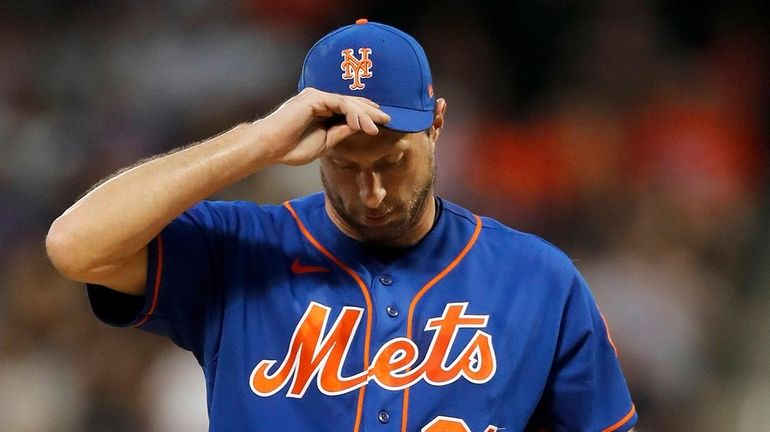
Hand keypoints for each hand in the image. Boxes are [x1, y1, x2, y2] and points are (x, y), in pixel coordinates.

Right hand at [254, 87, 390, 165]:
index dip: (365, 114)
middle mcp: (319, 100)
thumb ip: (341, 131)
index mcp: (321, 109)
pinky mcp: (314, 98)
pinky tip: (361, 124)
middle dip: (370, 111)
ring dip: (364, 115)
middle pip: (351, 102)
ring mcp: (316, 97)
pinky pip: (340, 103)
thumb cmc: (291, 147)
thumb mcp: (325, 142)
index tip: (380, 123)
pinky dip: (353, 113)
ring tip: (376, 128)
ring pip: (347, 102)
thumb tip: (359, 126)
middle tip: (388, 119)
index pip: (348, 108)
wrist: (270, 147)